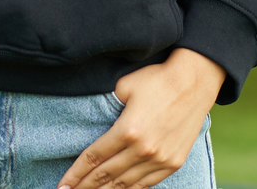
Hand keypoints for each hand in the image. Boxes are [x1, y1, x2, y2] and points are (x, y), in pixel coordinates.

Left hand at [57, 49, 225, 188]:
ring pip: (126, 184)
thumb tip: (96, 119)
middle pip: (107, 175)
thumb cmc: (157, 79)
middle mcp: (143, 150)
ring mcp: (159, 159)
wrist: (194, 83)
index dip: (76, 173)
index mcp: (127, 130)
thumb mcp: (124, 86)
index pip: (95, 157)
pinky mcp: (172, 163)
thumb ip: (108, 108)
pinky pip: (146, 184)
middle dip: (85, 187)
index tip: (62, 185)